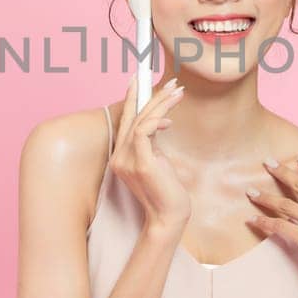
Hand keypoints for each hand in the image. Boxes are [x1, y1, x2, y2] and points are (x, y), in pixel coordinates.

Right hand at [109, 75, 190, 231]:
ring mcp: (127, 160)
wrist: (168, 217)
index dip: (131, 98)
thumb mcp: (156, 160)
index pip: (125, 120)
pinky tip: (170, 120)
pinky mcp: (140, 164)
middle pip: (134, 116)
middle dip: (152, 95)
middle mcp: (119, 156)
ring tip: (178, 92)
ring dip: (161, 103)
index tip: (139, 79)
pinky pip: (144, 132)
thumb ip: (151, 142)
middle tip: (172, 82)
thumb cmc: (166, 191)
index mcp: (121, 155)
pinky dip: (157, 120)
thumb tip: (158, 122)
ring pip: (141, 121)